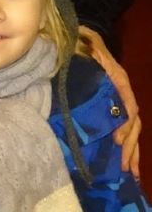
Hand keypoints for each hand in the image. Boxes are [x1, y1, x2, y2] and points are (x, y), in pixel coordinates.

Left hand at [80, 26, 140, 178]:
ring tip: (130, 174)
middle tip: (124, 167)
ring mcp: (119, 100)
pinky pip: (125, 129)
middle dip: (130, 146)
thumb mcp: (85, 43)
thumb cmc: (80, 40)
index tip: (116, 140)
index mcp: (118, 79)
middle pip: (133, 123)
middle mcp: (123, 91)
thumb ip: (89, 53)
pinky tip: (126, 165)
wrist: (79, 37)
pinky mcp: (112, 106)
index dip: (124, 124)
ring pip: (132, 129)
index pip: (128, 106)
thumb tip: (90, 64)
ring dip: (132, 151)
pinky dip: (127, 147)